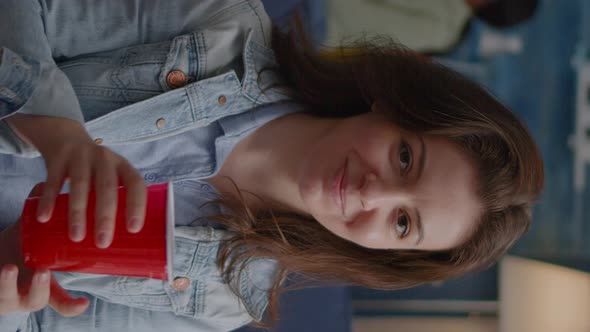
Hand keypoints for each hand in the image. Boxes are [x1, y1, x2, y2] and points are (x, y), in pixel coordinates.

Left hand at [0, 186, 88, 316]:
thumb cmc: (17, 248)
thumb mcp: (33, 236)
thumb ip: (44, 216)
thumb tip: (55, 182)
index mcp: (44, 287)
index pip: (62, 301)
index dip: (73, 305)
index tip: (85, 301)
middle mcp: (26, 295)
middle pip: (37, 300)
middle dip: (39, 289)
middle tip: (43, 271)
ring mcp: (5, 296)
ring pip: (7, 298)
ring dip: (6, 285)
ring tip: (7, 267)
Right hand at [6, 115, 146, 247]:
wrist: (66, 137)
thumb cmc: (94, 170)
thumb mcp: (109, 177)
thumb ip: (112, 200)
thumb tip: (115, 243)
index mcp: (123, 166)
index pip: (136, 184)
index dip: (137, 205)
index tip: (134, 229)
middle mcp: (105, 159)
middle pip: (107, 187)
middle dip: (106, 216)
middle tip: (102, 242)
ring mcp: (81, 156)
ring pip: (81, 185)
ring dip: (78, 213)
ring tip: (76, 237)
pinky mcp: (58, 158)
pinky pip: (53, 181)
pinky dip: (48, 200)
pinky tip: (44, 218)